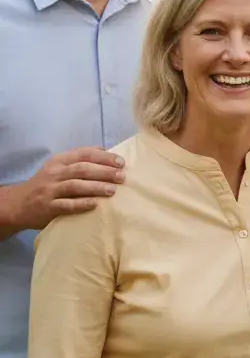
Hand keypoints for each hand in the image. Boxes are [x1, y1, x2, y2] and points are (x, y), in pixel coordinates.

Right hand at [2, 148, 124, 233]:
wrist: (19, 204)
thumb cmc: (47, 184)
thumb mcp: (59, 167)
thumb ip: (80, 159)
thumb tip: (106, 151)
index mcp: (60, 161)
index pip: (84, 154)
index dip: (104, 157)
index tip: (121, 162)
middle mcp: (55, 173)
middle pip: (82, 169)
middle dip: (104, 172)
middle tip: (121, 176)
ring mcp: (50, 190)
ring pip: (75, 186)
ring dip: (95, 187)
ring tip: (112, 190)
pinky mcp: (48, 207)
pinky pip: (66, 205)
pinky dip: (81, 204)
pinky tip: (95, 204)